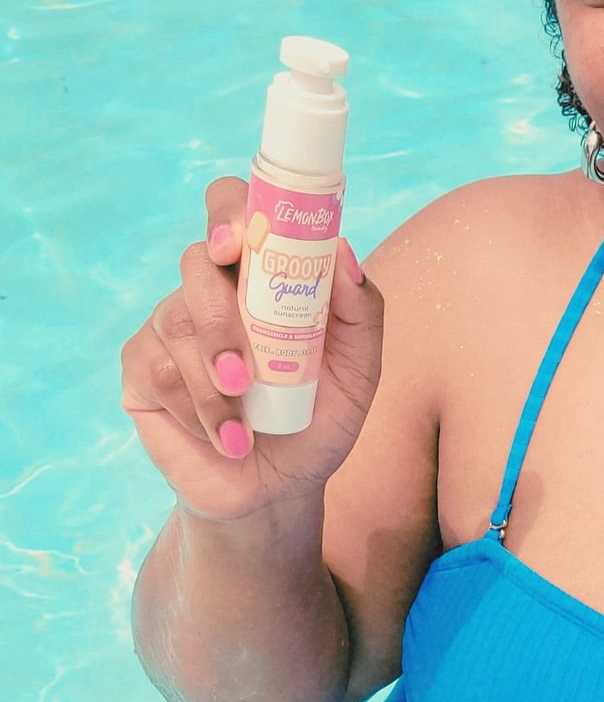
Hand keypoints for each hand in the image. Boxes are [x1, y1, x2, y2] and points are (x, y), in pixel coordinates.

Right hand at [121, 177, 384, 521]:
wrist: (280, 488)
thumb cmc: (319, 420)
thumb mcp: (359, 372)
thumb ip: (362, 313)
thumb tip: (342, 252)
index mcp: (261, 278)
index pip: (234, 212)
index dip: (228, 213)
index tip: (235, 243)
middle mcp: (211, 292)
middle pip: (196, 264)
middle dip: (221, 319)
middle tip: (245, 373)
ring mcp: (171, 328)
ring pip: (176, 323)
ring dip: (215, 384)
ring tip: (248, 428)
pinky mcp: (142, 371)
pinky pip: (157, 370)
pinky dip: (197, 410)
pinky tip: (227, 438)